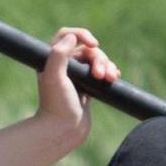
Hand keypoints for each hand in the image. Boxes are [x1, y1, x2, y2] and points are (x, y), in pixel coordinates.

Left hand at [35, 27, 117, 145]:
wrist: (63, 130)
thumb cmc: (57, 105)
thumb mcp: (54, 77)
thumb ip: (58, 54)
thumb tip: (72, 37)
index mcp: (51, 60)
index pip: (66, 35)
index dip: (81, 35)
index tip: (93, 44)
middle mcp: (63, 66)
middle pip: (86, 49)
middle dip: (98, 58)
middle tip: (99, 75)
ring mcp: (76, 77)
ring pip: (96, 60)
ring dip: (106, 66)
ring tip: (110, 79)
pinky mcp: (87, 87)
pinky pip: (101, 72)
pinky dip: (109, 72)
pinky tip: (114, 78)